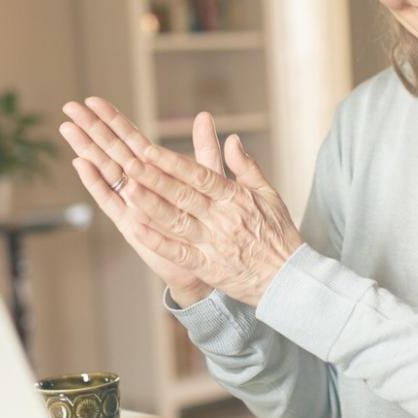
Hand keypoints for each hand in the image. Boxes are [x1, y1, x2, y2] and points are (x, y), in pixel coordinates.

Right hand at [59, 98, 221, 307]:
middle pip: (111, 150)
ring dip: (86, 149)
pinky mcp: (130, 223)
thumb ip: (204, 148)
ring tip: (68, 129)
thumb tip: (204, 115)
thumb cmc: (207, 220)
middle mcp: (138, 184)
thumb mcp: (209, 179)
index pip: (130, 139)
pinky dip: (95, 182)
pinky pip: (110, 200)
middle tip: (69, 107)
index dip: (113, 119)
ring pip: (105, 170)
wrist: (208, 260)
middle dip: (91, 128)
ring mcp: (131, 203)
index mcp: (155, 171)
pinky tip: (80, 164)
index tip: (93, 100)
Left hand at [120, 133, 303, 307]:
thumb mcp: (269, 194)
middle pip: (183, 195)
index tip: (150, 150)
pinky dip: (158, 241)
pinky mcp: (208, 267)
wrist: (289, 278)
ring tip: (128, 190)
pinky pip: (179, 252)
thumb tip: (231, 139)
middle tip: (129, 162)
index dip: (174, 163)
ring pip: (177, 221)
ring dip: (151, 205)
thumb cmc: (279, 234)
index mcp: (236, 198)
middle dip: (154, 178)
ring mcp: (213, 244)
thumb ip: (246, 167)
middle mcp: (222, 219)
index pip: (200, 175)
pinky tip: (137, 228)